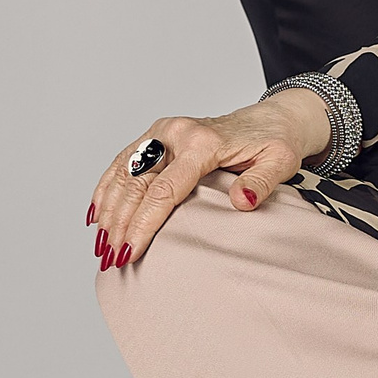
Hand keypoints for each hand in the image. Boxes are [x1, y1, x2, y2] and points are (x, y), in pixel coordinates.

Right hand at [87, 91, 333, 271]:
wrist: (271, 119)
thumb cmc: (275, 143)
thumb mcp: (280, 162)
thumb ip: (262, 182)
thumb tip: (241, 203)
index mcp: (202, 142)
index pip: (164, 191)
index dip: (143, 224)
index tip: (130, 253)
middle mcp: (175, 133)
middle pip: (136, 183)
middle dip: (119, 223)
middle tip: (110, 259)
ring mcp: (162, 133)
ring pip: (123, 173)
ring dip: (108, 210)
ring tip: (101, 246)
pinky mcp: (156, 136)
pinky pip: (123, 163)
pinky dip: (106, 189)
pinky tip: (97, 216)